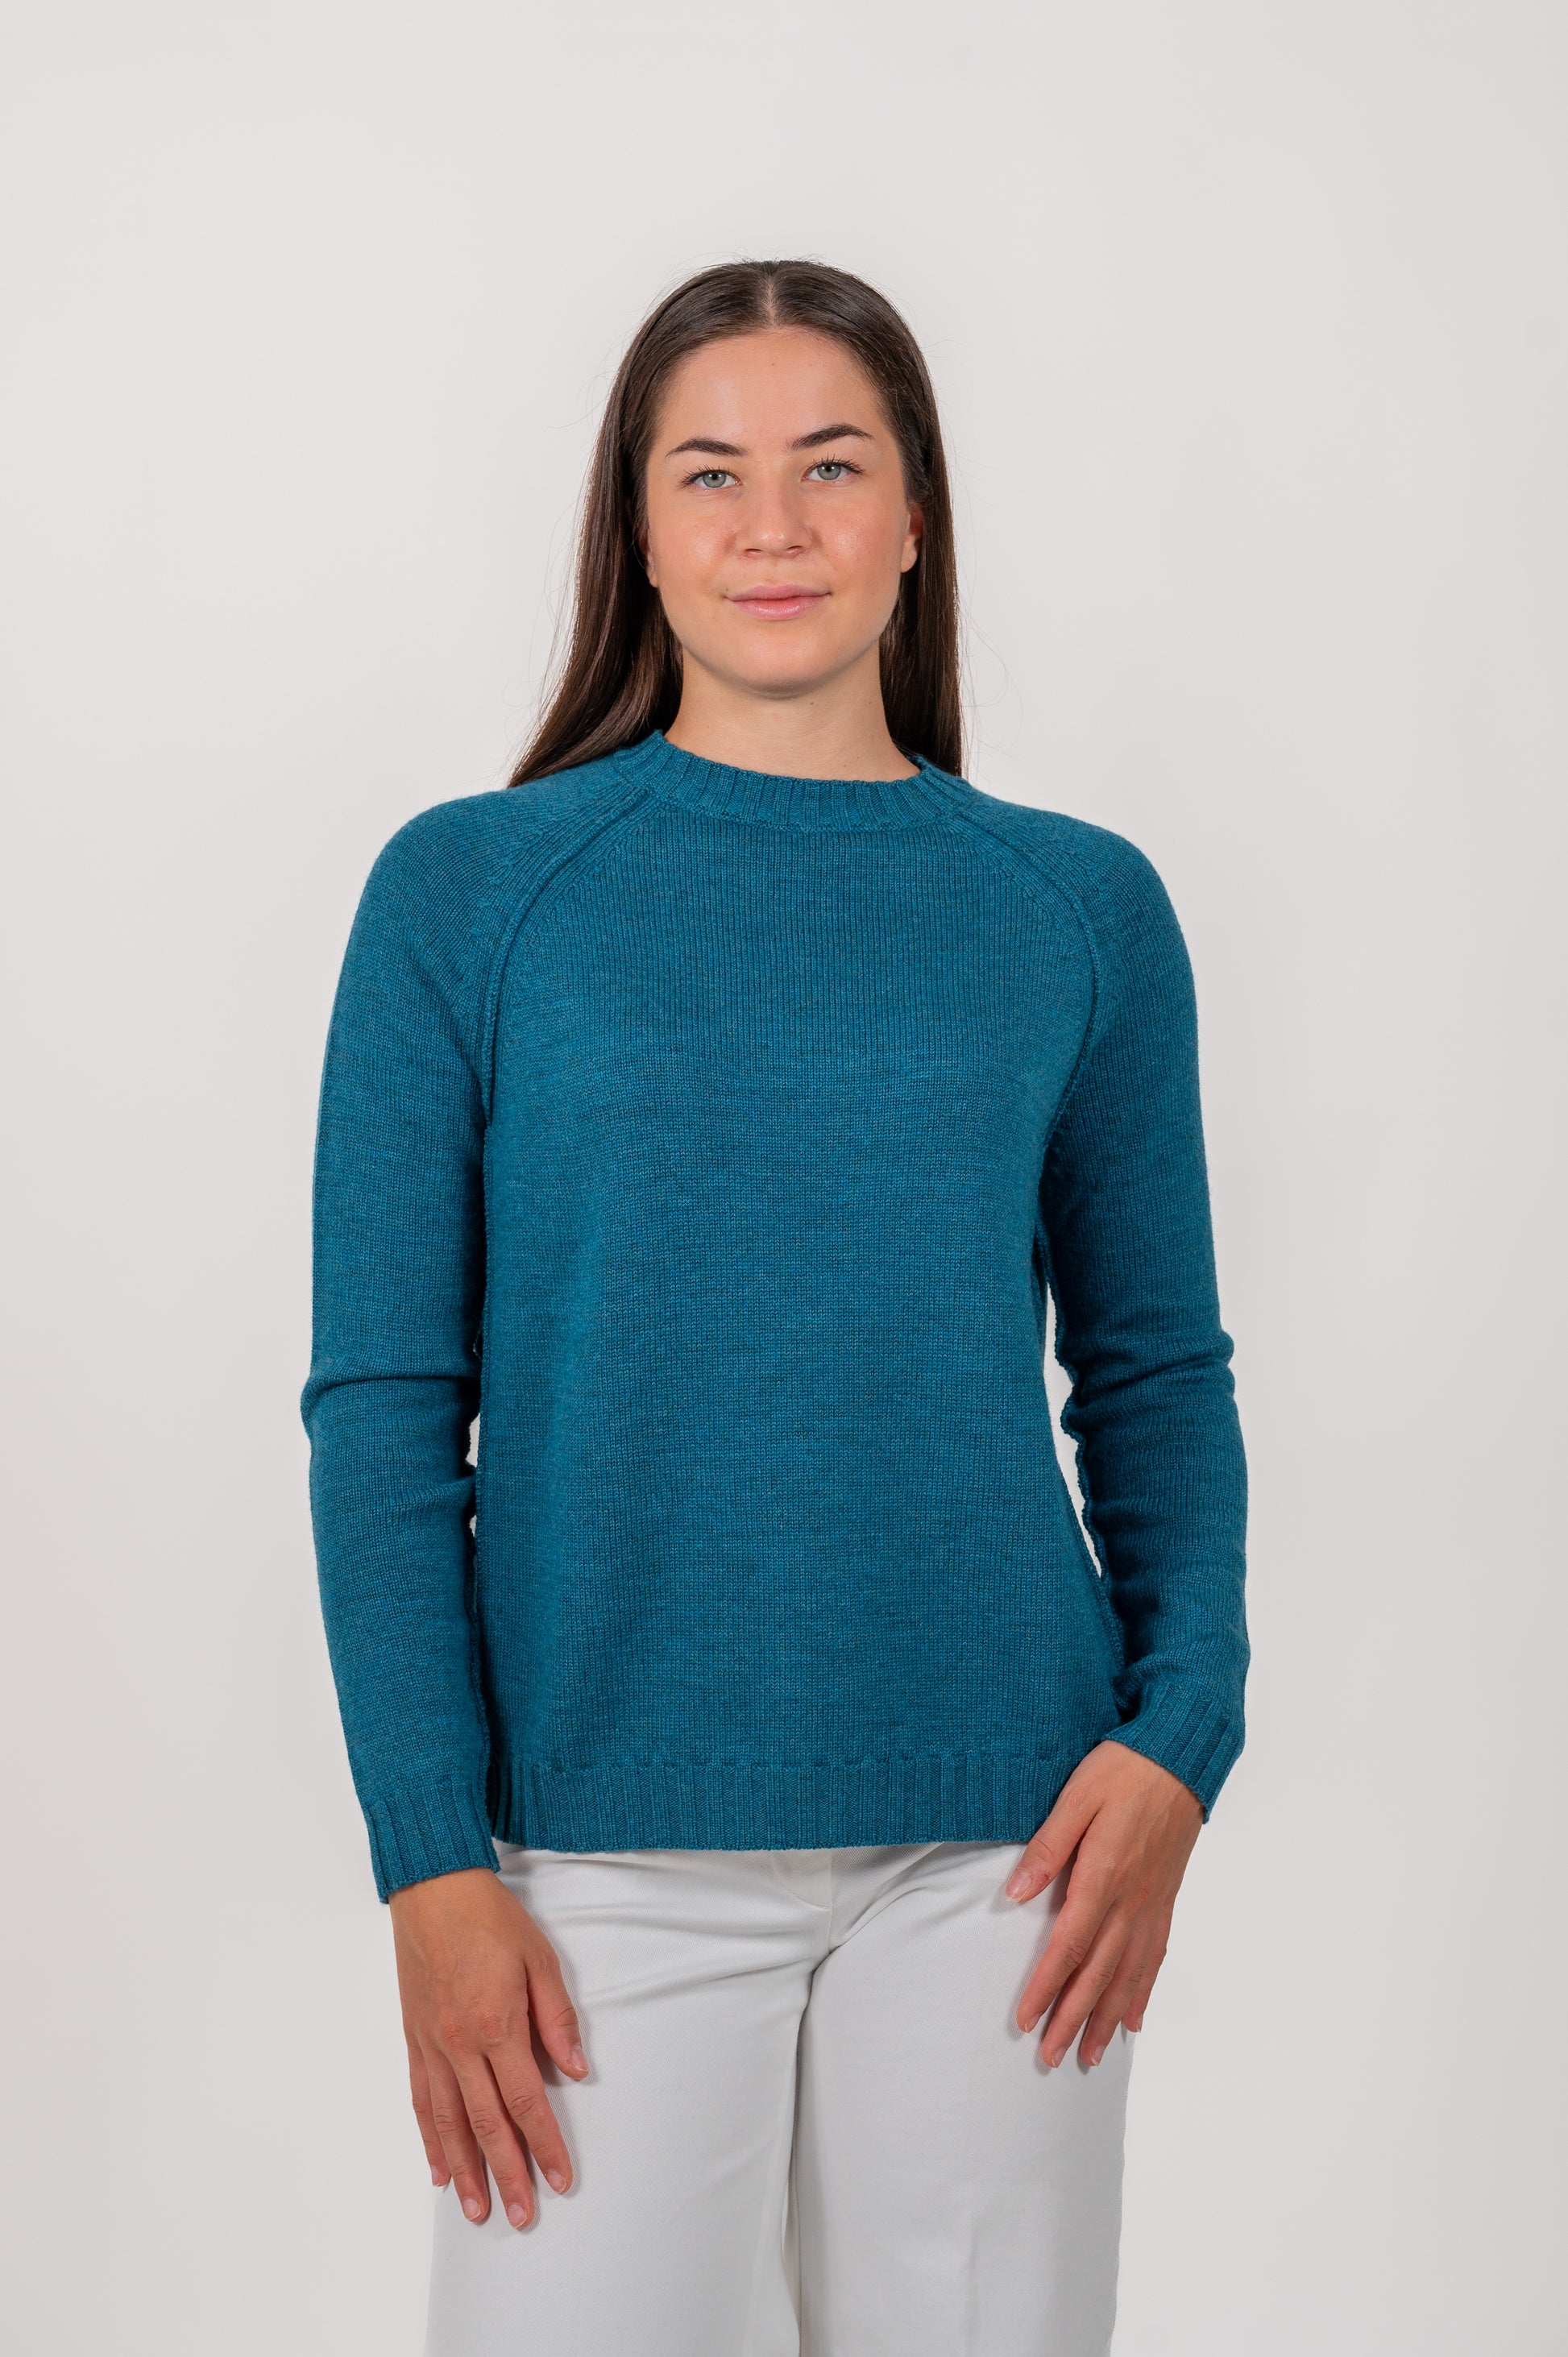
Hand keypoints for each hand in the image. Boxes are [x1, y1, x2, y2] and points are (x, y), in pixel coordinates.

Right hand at [389, 1865, 588, 2228]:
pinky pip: (421, 2100)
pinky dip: (429, 2139)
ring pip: (447, 2123)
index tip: (560, 2179)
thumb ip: (558, 2019)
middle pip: (485, 2125)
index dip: (544, 2144)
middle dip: (506, 2174)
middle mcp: (459, 2045)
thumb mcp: (540, 1959)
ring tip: (477, 2210)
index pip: (525, 2101)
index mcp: (496, 2025)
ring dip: (464, 2171)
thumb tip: (577, 2070)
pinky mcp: (413, 2039)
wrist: (433, 1888)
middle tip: (520, 2216)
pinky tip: (438, 2168)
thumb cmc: (491, 1919)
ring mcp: (431, 2045)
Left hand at [1005, 1741, 1202, 2067]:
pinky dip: (1143, 1991)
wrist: (1181, 1757)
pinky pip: (1155, 1956)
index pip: (1069, 1946)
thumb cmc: (1124, 1769)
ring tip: (1091, 2056)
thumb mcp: (1076, 1796)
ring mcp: (1153, 1903)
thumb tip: (1015, 1894)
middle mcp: (1131, 1900)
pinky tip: (1135, 2019)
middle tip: (1051, 2059)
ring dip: (1108, 2018)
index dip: (1046, 1987)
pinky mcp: (1166, 1898)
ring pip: (1129, 1975)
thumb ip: (1047, 1847)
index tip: (1025, 2021)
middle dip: (1073, 2019)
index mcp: (1104, 1876)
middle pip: (1099, 1973)